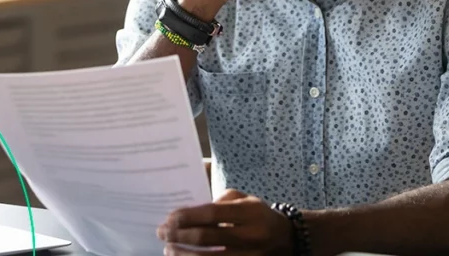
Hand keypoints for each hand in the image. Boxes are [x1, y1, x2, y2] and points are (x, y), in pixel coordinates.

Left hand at [157, 189, 294, 255]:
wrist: (287, 239)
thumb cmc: (258, 215)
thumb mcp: (245, 199)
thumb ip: (219, 202)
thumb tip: (188, 213)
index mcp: (250, 213)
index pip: (212, 214)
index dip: (188, 216)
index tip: (169, 217)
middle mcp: (251, 236)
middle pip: (207, 238)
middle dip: (179, 235)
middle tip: (161, 233)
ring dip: (184, 255)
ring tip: (169, 249)